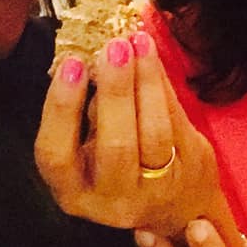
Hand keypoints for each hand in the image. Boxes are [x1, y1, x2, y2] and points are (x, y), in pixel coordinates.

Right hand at [34, 26, 220, 234]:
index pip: (57, 154)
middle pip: (115, 145)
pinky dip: (164, 83)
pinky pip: (177, 120)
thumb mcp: (89, 149)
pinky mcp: (190, 168)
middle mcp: (113, 198)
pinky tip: (152, 55)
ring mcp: (156, 189)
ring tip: (139, 42)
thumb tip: (91, 53)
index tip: (71, 65)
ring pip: (153, 132)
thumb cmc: (121, 164)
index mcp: (74, 191)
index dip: (61, 109)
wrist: (177, 205)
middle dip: (115, 91)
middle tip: (114, 47)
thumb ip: (86, 110)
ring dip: (146, 80)